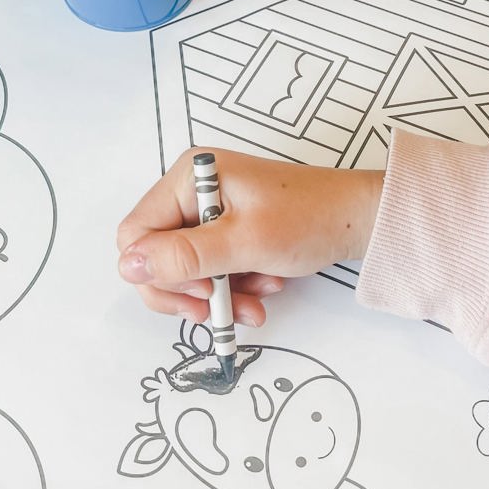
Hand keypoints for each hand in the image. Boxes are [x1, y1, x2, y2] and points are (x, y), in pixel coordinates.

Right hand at [117, 149, 382, 326]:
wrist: (362, 218)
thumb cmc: (310, 219)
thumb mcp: (244, 242)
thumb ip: (184, 256)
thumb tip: (126, 267)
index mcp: (190, 177)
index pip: (136, 234)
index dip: (159, 273)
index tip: (199, 295)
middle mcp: (194, 188)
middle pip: (158, 255)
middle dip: (191, 289)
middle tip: (223, 311)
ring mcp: (211, 207)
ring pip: (186, 267)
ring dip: (218, 292)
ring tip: (257, 300)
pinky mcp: (229, 226)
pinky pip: (212, 266)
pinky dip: (234, 284)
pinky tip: (265, 285)